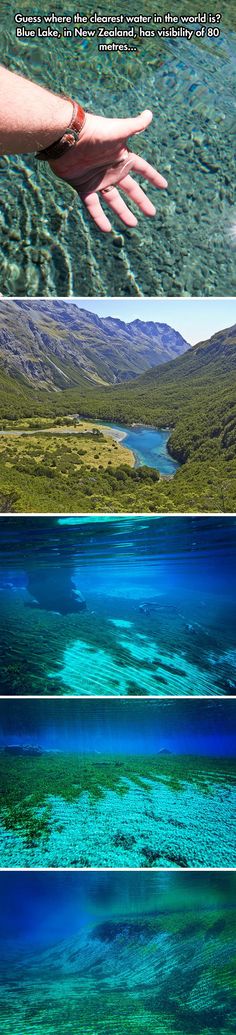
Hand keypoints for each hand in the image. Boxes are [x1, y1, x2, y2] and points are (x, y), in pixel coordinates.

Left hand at [49, 109, 167, 231]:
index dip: (153, 177)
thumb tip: (150, 114)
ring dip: (123, 213)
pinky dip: (99, 218)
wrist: (67, 137)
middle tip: (152, 213)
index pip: (142, 169)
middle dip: (141, 201)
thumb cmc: (94, 131)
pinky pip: (93, 206)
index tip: (164, 186)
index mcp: (122, 158)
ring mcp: (98, 180)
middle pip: (131, 189)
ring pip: (114, 201)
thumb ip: (135, 125)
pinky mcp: (83, 187)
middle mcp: (112, 170)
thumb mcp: (118, 130)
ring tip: (132, 225)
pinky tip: (106, 230)